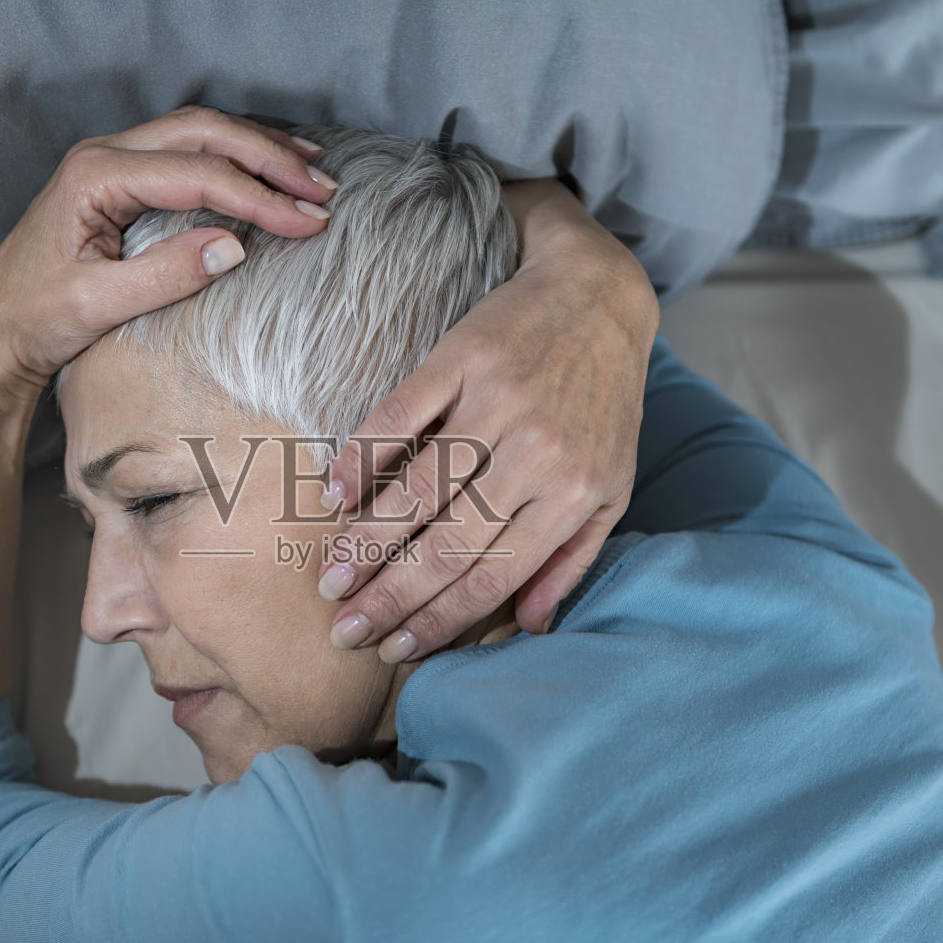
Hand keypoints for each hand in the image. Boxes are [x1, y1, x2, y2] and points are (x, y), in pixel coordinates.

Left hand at [0, 104, 338, 404]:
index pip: (197, 174)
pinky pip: (188, 150)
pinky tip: (268, 172)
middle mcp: (104, 154)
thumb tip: (234, 246)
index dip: (259, 197)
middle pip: (204, 133)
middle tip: (321, 192)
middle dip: (269, 159)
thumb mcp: (98, 305)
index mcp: (95, 176)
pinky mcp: (121, 177)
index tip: (308, 223)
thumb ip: (165, 274)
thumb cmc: (35, 318)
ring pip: (200, 133)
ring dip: (258, 150)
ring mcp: (112, 160)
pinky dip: (235, 157)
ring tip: (311, 174)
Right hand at [316, 178, 659, 661]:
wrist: (600, 294)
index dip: (439, 619)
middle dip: (392, 595)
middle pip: (451, 543)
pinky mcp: (464, 358)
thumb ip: (572, 558)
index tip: (394, 648)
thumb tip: (530, 627)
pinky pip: (402, 415)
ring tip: (330, 579)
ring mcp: (499, 403)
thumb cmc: (603, 402)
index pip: (495, 576)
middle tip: (345, 628)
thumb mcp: (611, 487)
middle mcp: (538, 455)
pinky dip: (363, 457)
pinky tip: (333, 494)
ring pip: (421, 489)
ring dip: (368, 540)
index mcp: (574, 496)